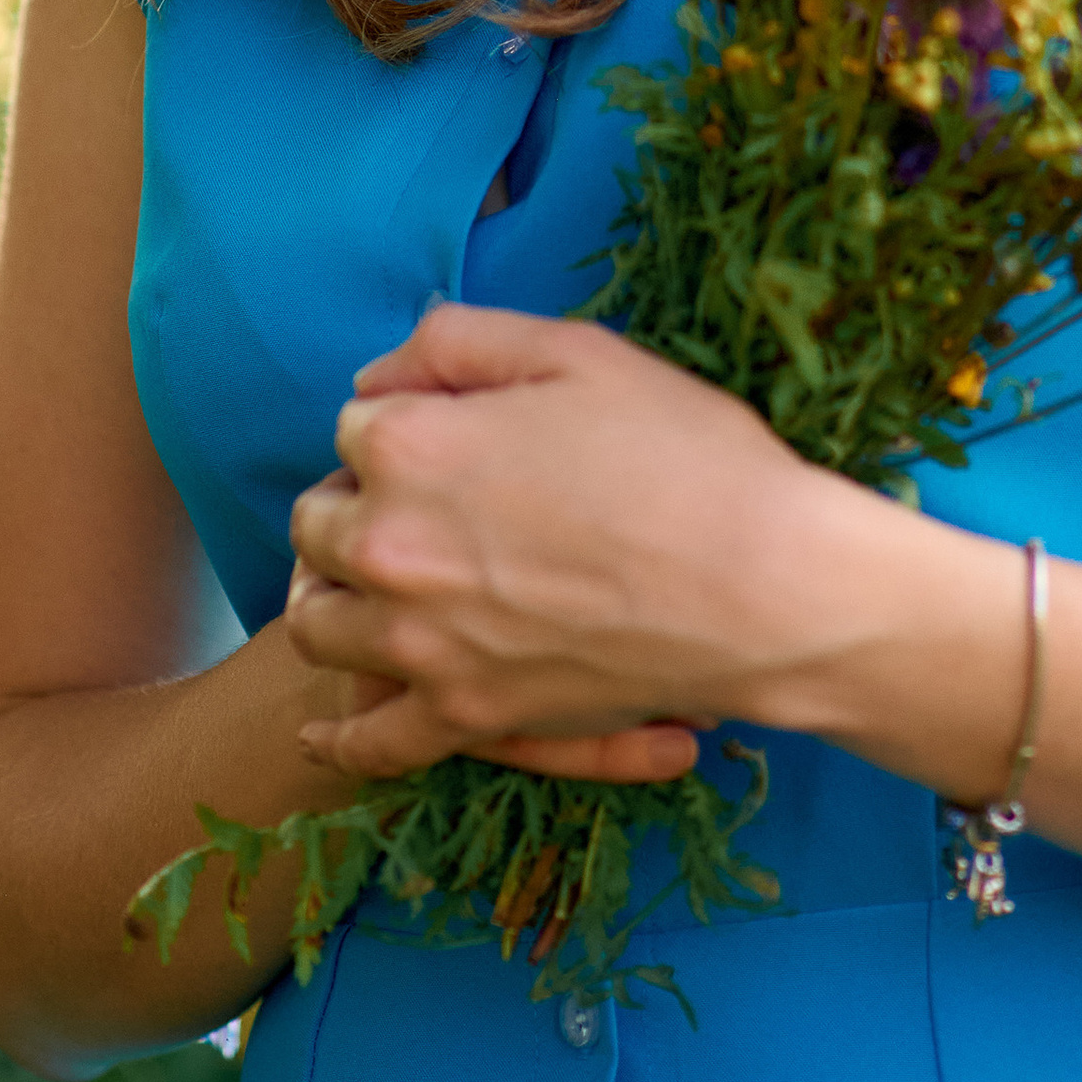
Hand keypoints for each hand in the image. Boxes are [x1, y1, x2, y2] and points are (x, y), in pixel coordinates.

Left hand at [284, 303, 825, 787]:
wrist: (762, 583)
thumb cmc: (683, 453)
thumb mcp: (576, 352)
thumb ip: (460, 341)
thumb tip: (383, 374)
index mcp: (410, 445)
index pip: (356, 424)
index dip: (408, 420)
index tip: (459, 432)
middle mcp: (390, 545)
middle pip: (319, 521)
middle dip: (357, 502)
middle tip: (426, 503)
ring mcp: (419, 641)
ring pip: (319, 624)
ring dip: (336, 597)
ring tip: (376, 588)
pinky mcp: (462, 714)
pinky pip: (371, 740)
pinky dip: (341, 739)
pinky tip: (324, 732)